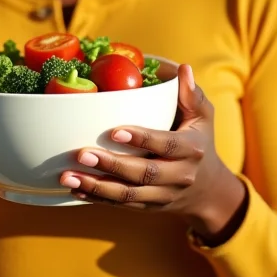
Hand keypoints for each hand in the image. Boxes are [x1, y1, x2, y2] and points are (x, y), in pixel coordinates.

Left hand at [59, 65, 247, 240]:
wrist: (208, 190)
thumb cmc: (200, 141)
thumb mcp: (203, 117)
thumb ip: (192, 94)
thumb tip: (183, 69)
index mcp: (191, 150)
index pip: (165, 144)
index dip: (141, 138)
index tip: (114, 131)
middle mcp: (179, 176)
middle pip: (143, 174)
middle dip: (111, 165)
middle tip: (81, 153)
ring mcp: (163, 196)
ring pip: (128, 195)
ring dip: (96, 187)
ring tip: (67, 176)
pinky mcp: (148, 207)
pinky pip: (121, 205)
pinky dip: (97, 199)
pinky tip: (74, 189)